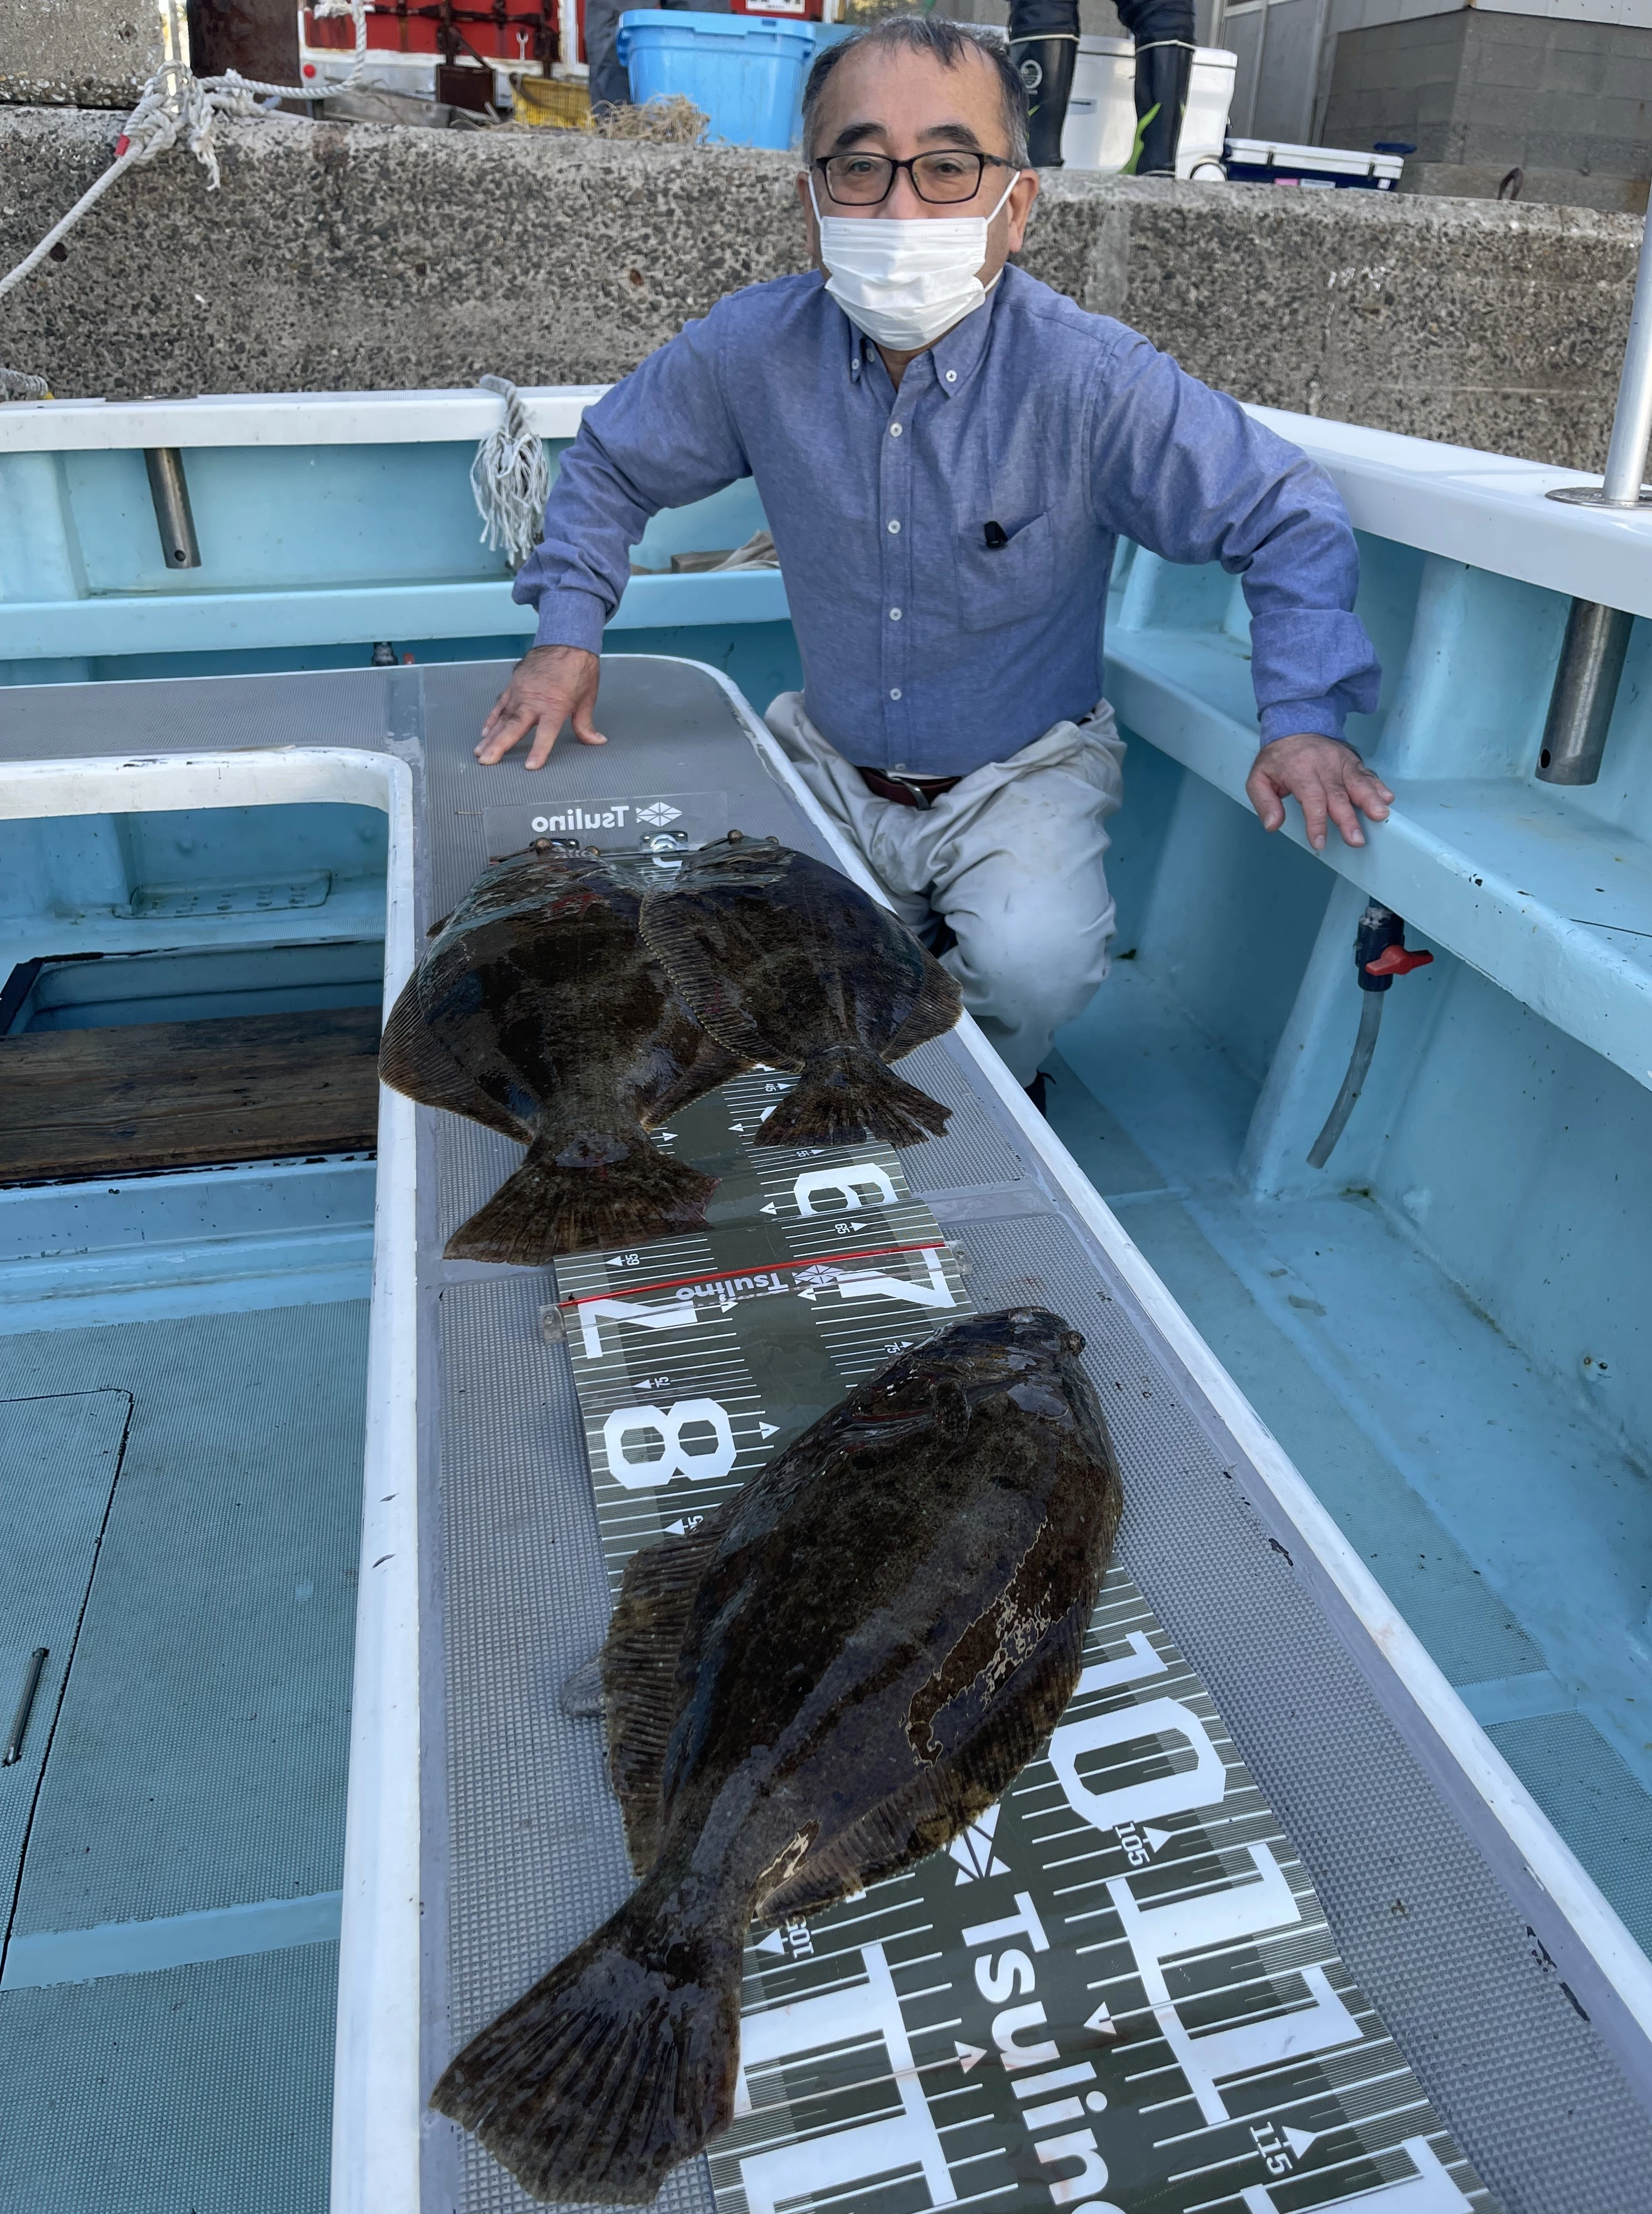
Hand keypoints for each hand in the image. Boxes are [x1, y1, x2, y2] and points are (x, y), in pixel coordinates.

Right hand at [475, 645, 605, 769]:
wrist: (567, 639)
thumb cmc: (579, 668)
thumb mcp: (587, 698)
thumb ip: (585, 723)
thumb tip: (596, 741)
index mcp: (555, 706)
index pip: (546, 734)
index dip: (538, 750)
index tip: (529, 766)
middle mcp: (534, 700)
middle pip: (514, 727)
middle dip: (499, 745)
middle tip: (486, 760)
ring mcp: (521, 692)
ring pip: (503, 717)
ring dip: (490, 736)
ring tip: (479, 752)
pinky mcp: (514, 684)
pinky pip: (500, 704)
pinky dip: (492, 718)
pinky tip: (485, 731)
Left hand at [1245, 733, 1393, 851]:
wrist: (1295, 727)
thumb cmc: (1278, 759)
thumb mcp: (1258, 778)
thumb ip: (1264, 803)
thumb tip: (1272, 825)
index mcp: (1299, 771)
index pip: (1311, 799)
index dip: (1316, 822)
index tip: (1319, 842)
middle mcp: (1323, 765)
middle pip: (1338, 794)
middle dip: (1348, 819)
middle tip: (1356, 839)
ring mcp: (1341, 762)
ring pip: (1358, 782)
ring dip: (1370, 800)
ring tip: (1380, 815)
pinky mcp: (1352, 761)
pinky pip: (1367, 774)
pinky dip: (1378, 786)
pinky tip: (1387, 798)